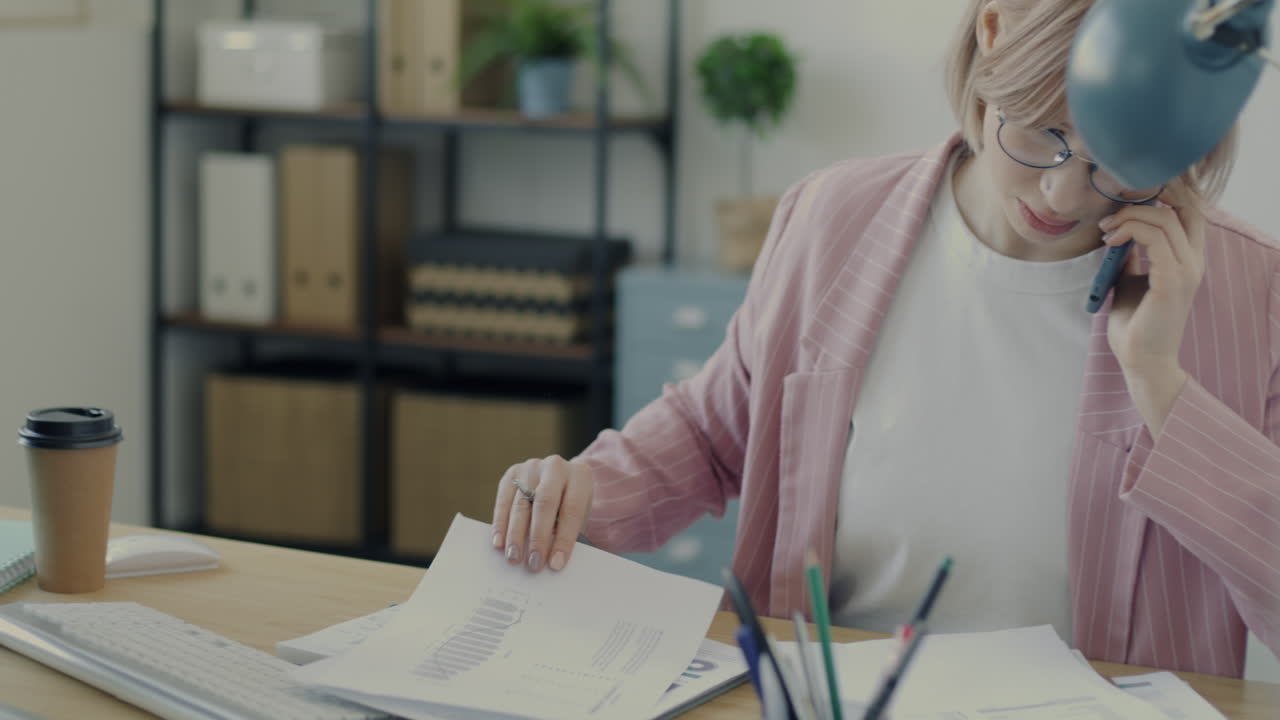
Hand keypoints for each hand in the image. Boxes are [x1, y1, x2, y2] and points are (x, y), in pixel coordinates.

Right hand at [490, 455, 592, 572]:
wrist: (559, 478)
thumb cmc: (571, 504)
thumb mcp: (579, 514)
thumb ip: (569, 532)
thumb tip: (553, 561)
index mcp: (580, 475)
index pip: (572, 509)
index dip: (564, 539)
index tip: (556, 564)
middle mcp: (555, 466)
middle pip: (544, 503)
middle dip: (538, 537)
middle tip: (534, 564)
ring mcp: (532, 467)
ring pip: (521, 503)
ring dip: (516, 534)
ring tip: (514, 558)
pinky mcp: (512, 473)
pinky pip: (503, 500)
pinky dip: (500, 524)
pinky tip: (499, 543)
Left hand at [1101, 180, 1205, 377]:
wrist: (1140, 359)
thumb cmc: (1135, 323)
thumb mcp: (1131, 279)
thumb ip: (1132, 255)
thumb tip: (1118, 231)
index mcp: (1188, 258)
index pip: (1191, 210)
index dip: (1169, 191)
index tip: (1131, 191)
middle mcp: (1194, 261)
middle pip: (1183, 206)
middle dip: (1148, 196)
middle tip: (1113, 209)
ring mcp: (1186, 270)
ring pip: (1165, 218)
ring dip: (1130, 215)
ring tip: (1106, 229)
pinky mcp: (1172, 281)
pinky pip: (1155, 238)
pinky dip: (1130, 230)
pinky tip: (1111, 239)